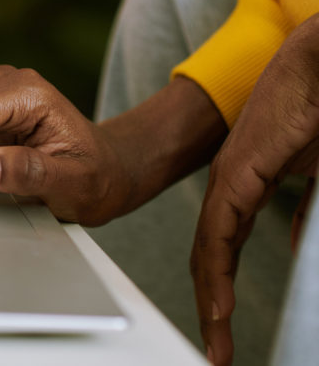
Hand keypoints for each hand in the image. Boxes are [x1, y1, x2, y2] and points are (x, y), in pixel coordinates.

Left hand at [191, 15, 318, 365]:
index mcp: (248, 182)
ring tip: (216, 341)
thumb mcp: (317, 175)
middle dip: (212, 305)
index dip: (222, 287)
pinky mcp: (239, 168)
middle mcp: (231, 181)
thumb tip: (296, 249)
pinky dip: (217, 270)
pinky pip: (220, 229)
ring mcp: (231, 175)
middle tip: (217, 349)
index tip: (224, 330)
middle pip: (212, 253)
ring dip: (211, 299)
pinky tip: (216, 305)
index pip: (226, 245)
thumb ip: (307, 213)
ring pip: (210, 248)